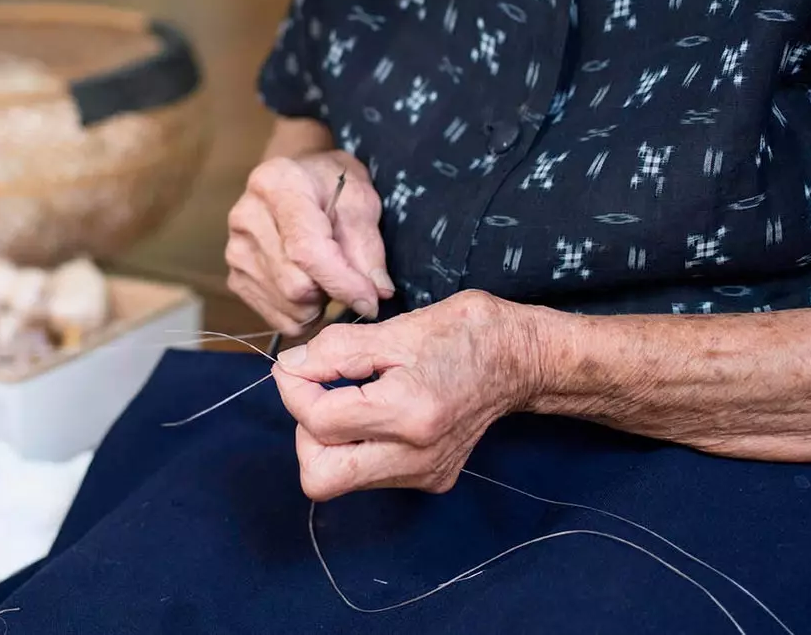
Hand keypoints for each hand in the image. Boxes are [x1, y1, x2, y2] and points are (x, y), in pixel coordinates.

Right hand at [225, 150, 393, 335]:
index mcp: (277, 185)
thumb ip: (368, 247)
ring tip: (324, 272)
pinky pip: (277, 318)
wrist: (299, 180)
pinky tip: (308, 284)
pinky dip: (302, 313)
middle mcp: (245, 217)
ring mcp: (235, 249)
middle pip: (295, 285)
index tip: (370, 300)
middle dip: (331, 291)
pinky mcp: (235, 277)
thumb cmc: (333, 186)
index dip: (342, 282)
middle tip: (345, 271)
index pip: (305, 250)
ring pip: (288, 307)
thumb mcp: (361, 201)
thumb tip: (377, 293)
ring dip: (318, 303)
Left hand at [271, 291, 542, 499]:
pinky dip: (355, 446)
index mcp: (409, 412)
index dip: (294, 388)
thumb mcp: (396, 329)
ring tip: (349, 398)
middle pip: (320, 477)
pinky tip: (375, 413)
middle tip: (319, 392)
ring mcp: (424, 474)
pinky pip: (368, 475)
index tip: (295, 364)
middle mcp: (417, 456)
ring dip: (327, 441)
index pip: (319, 421)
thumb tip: (290, 366)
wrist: (519, 360)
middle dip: (305, 432)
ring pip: (340, 480)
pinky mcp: (430, 479)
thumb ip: (336, 350)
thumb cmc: (463, 333)